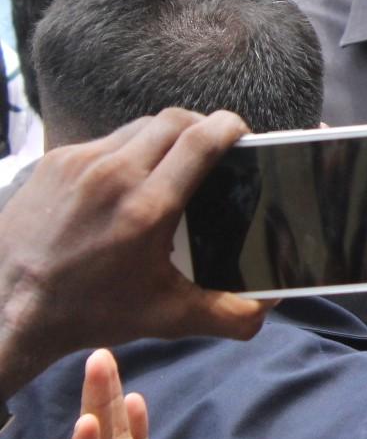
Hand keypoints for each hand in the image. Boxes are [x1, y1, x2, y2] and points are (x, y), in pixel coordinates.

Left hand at [0, 110, 267, 400]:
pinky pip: (105, 142)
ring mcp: (80, 164)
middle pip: (175, 120)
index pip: (201, 138)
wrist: (8, 308)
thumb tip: (268, 309)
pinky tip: (127, 182)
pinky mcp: (55, 163)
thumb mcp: (166, 317)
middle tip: (213, 148)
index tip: (243, 134)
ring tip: (172, 164)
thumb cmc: (89, 311)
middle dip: (201, 127)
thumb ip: (227, 313)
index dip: (230, 126)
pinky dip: (126, 153)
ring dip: (164, 138)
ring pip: (140, 128)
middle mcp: (114, 175)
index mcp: (148, 207)